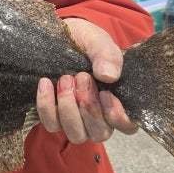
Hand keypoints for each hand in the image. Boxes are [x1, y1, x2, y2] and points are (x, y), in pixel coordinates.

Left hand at [36, 18, 137, 143]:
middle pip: (99, 133)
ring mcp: (76, 121)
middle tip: (81, 77)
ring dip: (68, 107)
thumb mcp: (97, 41)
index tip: (105, 93)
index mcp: (117, 101)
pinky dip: (47, 105)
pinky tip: (46, 83)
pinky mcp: (54, 119)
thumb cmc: (84, 43)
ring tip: (65, 79)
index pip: (127, 126)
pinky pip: (51, 124)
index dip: (117, 116)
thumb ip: (107, 55)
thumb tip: (109, 76)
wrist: (57, 38)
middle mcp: (99, 118)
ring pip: (76, 134)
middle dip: (89, 107)